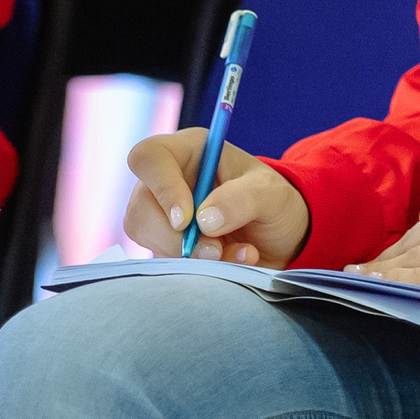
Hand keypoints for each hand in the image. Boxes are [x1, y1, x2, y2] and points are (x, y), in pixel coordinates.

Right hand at [125, 126, 310, 266]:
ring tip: (232, 253)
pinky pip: (162, 259)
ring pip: (146, 236)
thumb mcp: (272, 194)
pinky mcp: (163, 243)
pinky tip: (229, 261)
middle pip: (140, 207)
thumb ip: (243, 199)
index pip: (149, 157)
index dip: (162, 188)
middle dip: (176, 237)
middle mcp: (167, 179)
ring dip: (189, 255)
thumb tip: (203, 220)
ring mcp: (160, 212)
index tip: (187, 220)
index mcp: (189, 151)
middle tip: (215, 249)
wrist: (278, 237)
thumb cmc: (273, 201)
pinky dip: (195, 267)